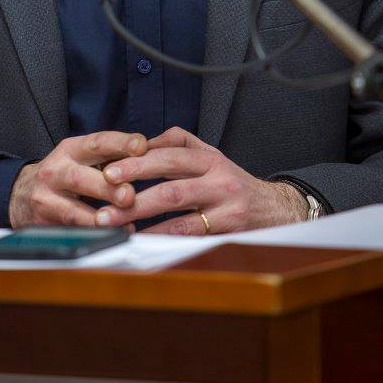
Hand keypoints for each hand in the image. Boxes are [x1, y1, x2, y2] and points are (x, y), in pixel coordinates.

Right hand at [8, 131, 146, 227]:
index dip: (119, 143)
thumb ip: (116, 153)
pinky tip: (112, 237)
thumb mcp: (84, 156)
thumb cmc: (65, 173)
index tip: (141, 147)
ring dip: (100, 219)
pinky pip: (70, 233)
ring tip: (124, 223)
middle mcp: (56, 171)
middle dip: (107, 188)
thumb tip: (156, 146)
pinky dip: (93, 237)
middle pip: (82, 178)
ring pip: (73, 211)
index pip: (97, 142)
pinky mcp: (44, 224)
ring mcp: (47, 199)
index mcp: (71, 149)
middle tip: (130, 195)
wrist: (20, 194)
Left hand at [93, 126, 308, 233]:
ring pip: (178, 216)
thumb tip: (145, 140)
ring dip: (143, 222)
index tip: (109, 170)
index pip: (169, 155)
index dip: (138, 162)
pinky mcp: (229, 233)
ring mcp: (226, 209)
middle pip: (171, 185)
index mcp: (210, 159)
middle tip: (105, 199)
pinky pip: (191, 237)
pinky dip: (164, 240)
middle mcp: (219, 181)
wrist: (278, 209)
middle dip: (134, 192)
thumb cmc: (234, 182)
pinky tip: (142, 241)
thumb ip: (180, 143)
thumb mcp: (213, 155)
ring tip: (115, 224)